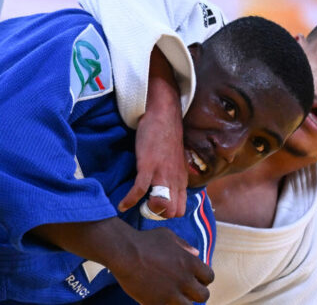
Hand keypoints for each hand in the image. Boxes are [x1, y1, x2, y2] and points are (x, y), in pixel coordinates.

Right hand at [110, 227, 213, 304]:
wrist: (125, 253)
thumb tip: (196, 253)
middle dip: (197, 292)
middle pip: (203, 295)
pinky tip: (162, 298)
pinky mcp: (158, 304)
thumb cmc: (146, 240)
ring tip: (175, 295)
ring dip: (184, 301)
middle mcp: (185, 279)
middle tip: (186, 289)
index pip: (209, 277)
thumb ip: (184, 245)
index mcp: (190, 262)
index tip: (196, 277)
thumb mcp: (168, 236)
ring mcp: (172, 294)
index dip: (204, 278)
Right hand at [118, 45, 187, 217]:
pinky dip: (129, 200)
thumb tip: (165, 188)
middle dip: (160, 215)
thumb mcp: (175, 160)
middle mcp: (175, 180)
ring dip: (147, 210)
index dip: (168, 213)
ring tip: (135, 207)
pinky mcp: (148, 165)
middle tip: (145, 208)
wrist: (164, 115)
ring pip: (161, 205)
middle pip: (174, 212)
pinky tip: (121, 204)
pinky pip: (139, 190)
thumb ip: (172, 175)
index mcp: (182, 179)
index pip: (181, 209)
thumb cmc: (167, 136)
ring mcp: (162, 173)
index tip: (155, 209)